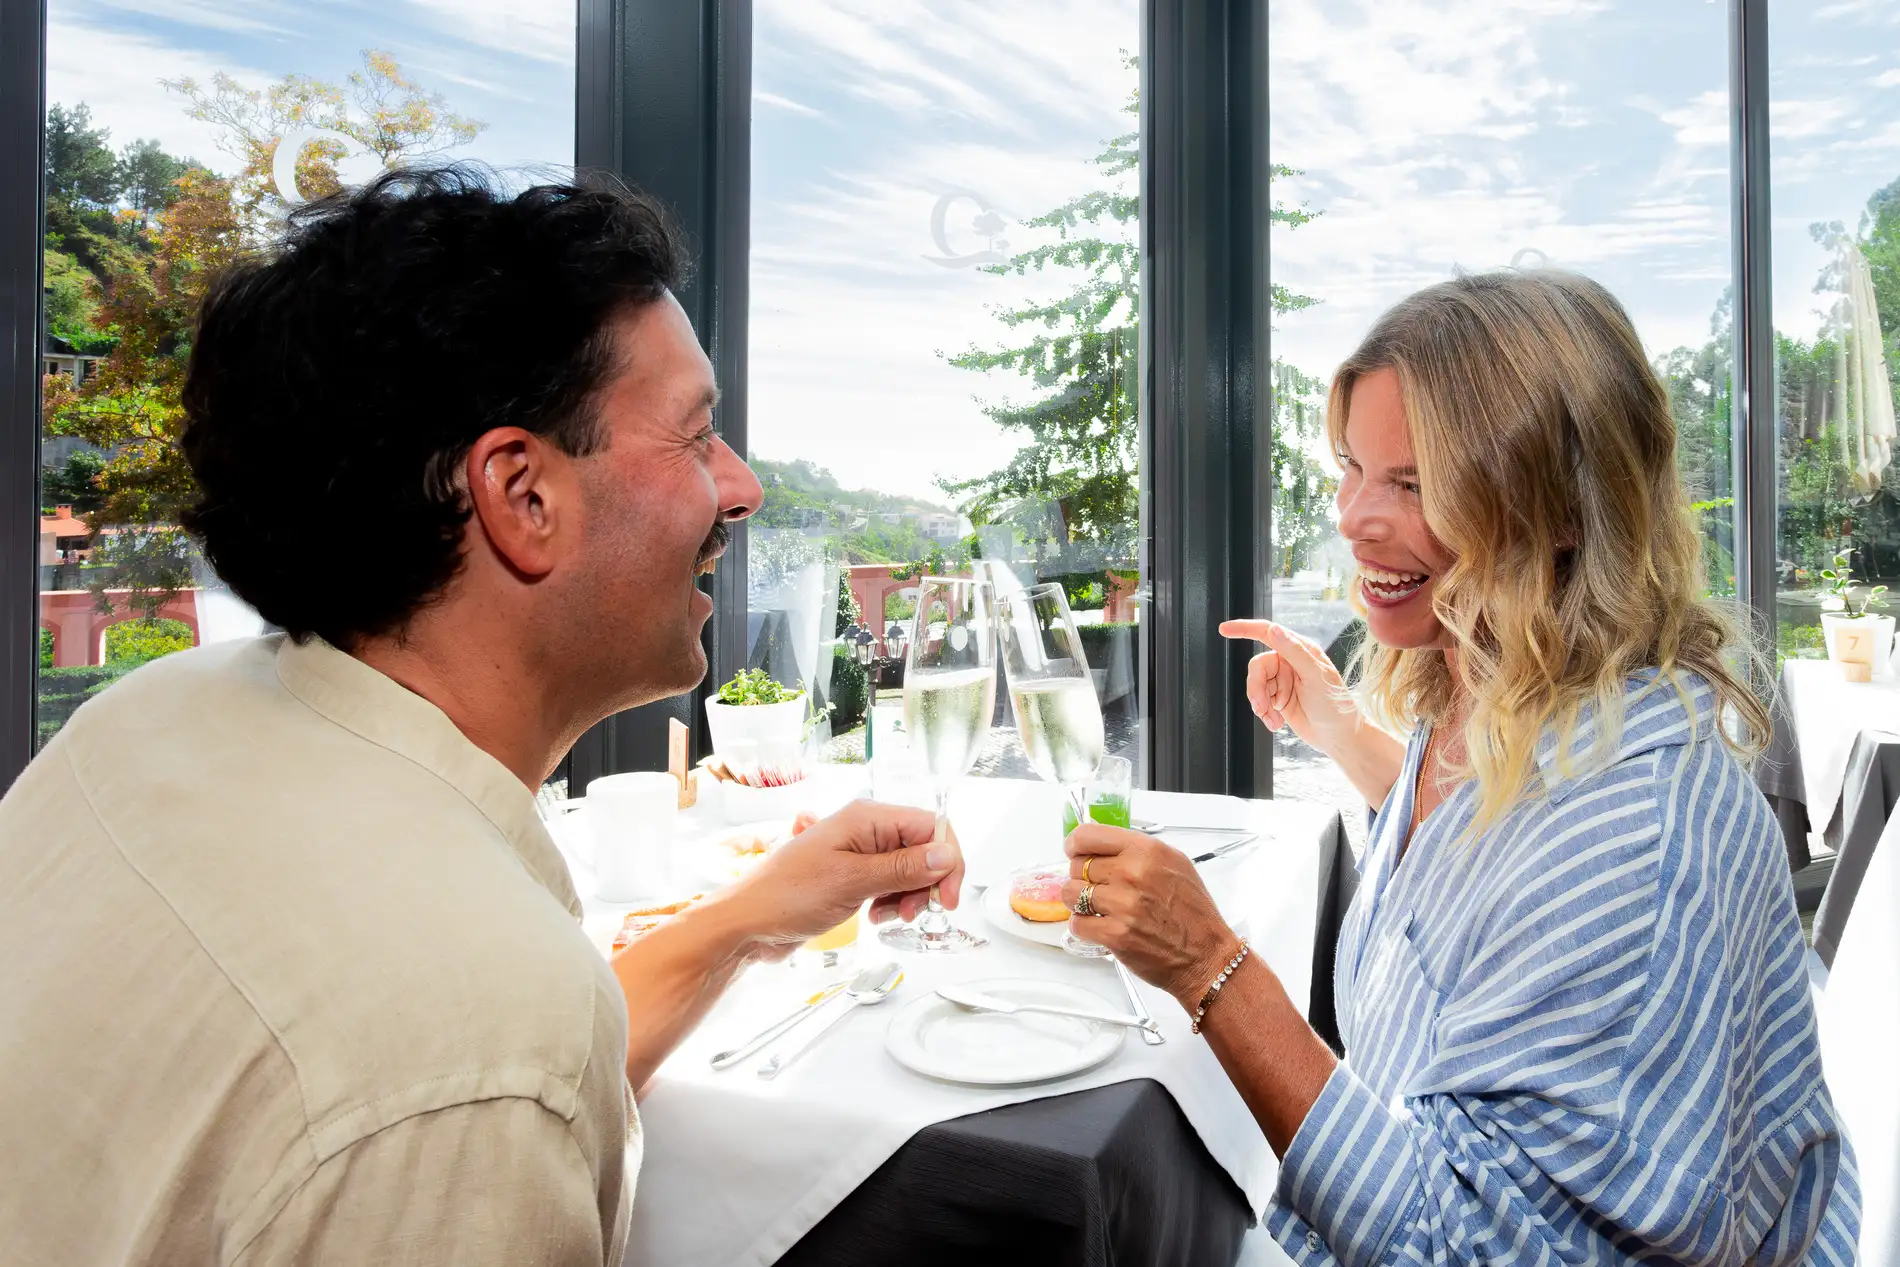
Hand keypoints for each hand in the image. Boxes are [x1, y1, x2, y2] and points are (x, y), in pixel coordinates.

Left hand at [726, 800, 963, 952]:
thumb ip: (903, 868)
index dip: (947, 861)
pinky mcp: (852, 876)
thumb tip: (947, 854)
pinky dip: (891, 902)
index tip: (946, 899)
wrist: (747, 923)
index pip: (931, 827)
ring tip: (888, 917)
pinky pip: (889, 884)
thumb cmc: (789, 895)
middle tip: (915, 913)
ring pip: (909, 870)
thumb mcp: (852, 881)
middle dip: (927, 883)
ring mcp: (859, 854)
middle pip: (923, 849)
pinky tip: (875, 917)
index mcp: (867, 818)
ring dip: (908, 897)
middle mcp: (866, 831)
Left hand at [1060, 824, 1240, 1007]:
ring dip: (1079, 902)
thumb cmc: (1192, 913)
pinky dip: (1084, 927)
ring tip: (1099, 909)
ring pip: (1071, 893)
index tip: (1075, 852)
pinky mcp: (1115, 934)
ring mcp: (1123, 904)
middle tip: (1100, 889)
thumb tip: (1101, 845)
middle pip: (1077, 865)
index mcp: (1146, 850)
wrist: (1206, 956)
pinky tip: (1102, 927)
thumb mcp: (1174, 863)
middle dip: (1083, 878)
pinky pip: (1077, 923)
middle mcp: (1132, 873)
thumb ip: (1137, 851)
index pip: (1087, 835)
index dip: (1075, 845)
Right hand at [1218, 619, 1360, 758]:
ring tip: (1274, 718)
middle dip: (1257, 689)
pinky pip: (1259, 701)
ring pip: (1255, 686)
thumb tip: (1274, 630)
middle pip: (1257, 667)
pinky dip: (1265, 713)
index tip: (1225, 629)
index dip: (1244, 629)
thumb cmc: (1335, 705)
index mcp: (1301, 650)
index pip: (1268, 633)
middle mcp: (1290, 662)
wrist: (1338, 737)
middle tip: (1263, 707)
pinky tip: (1277, 722)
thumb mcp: (1316, 676)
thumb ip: (1294, 651)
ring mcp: (1283, 681)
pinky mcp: (1279, 699)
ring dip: (1261, 704)